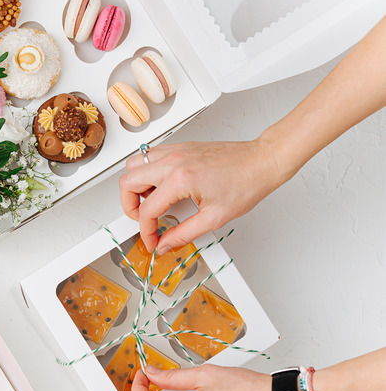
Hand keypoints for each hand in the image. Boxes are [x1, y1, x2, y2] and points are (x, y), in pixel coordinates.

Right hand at [119, 138, 284, 253]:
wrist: (263, 161)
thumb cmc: (246, 182)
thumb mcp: (214, 217)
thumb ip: (183, 233)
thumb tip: (166, 244)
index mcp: (180, 179)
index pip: (147, 209)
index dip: (146, 231)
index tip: (153, 239)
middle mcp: (173, 161)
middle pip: (128, 182)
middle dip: (129, 206)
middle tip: (143, 220)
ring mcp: (175, 151)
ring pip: (134, 165)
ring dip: (136, 186)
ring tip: (151, 201)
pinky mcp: (180, 147)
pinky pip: (150, 156)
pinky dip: (148, 172)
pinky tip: (162, 186)